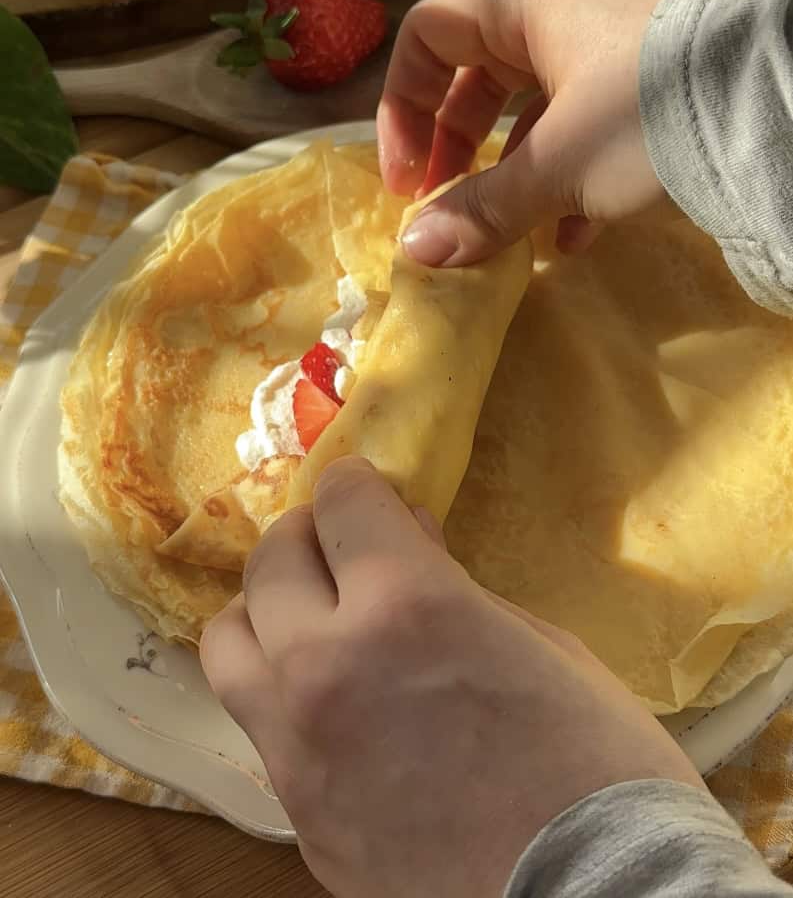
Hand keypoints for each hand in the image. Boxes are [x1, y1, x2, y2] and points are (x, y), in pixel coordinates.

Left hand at [201, 457, 701, 897]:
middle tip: (341, 543)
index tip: (366, 489)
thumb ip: (455, 583)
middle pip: (272, 560)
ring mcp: (296, 742)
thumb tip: (407, 536)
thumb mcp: (543, 645)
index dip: (357, 485)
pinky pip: (253, 718)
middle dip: (308, 533)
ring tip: (309, 614)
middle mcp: (327, 662)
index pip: (342, 503)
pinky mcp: (292, 808)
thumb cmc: (598, 761)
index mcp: (406, 605)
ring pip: (229, 639)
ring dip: (266, 608)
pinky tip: (322, 691)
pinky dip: (274, 681)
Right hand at [377, 0, 681, 263]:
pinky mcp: (643, 89)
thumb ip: (482, 208)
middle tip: (445, 207)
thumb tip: (418, 252)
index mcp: (521, 5)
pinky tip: (573, 240)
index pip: (428, 37)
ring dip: (512, 177)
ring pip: (532, 111)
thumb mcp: (557, 166)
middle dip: (455, 150)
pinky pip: (583, 130)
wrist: (774, 104)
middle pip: (475, 77)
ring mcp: (606, 51)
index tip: (409, 180)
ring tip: (506, 235)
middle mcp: (559, 15)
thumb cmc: (645, 112)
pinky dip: (567, 182)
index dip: (404, 108)